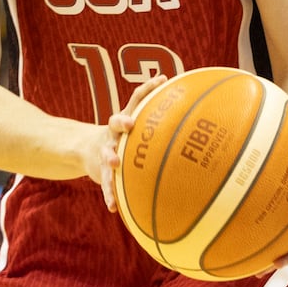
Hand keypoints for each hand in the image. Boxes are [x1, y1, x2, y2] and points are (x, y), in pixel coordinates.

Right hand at [90, 75, 166, 212]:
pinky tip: (113, 207)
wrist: (85, 149)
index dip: (148, 87)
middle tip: (130, 124)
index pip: (137, 98)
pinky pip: (105, 182)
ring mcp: (105, 149)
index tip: (163, 79)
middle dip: (122, 121)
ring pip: (106, 152)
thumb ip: (162, 125)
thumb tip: (202, 122)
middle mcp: (114, 131)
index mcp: (127, 118)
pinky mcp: (100, 169)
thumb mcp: (138, 127)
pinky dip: (109, 193)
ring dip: (110, 157)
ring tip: (114, 162)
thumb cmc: (124, 138)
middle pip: (115, 121)